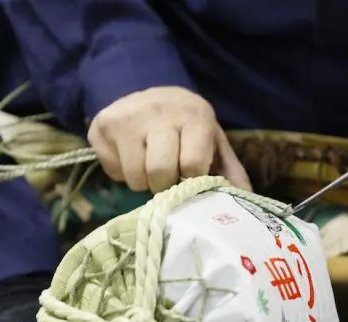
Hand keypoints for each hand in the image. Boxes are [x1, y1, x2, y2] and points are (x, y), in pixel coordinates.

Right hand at [87, 86, 251, 192]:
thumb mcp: (212, 141)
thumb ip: (229, 172)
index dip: (190, 178)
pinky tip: (129, 156)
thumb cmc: (186, 126)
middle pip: (160, 173)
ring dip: (142, 181)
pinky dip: (121, 172)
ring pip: (134, 177)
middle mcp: (159, 111)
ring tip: (147, 165)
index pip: (192, 164)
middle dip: (164, 184)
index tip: (188, 174)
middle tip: (166, 175)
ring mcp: (127, 117)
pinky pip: (112, 171)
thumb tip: (246, 204)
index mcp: (195, 115)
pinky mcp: (101, 126)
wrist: (147, 91)